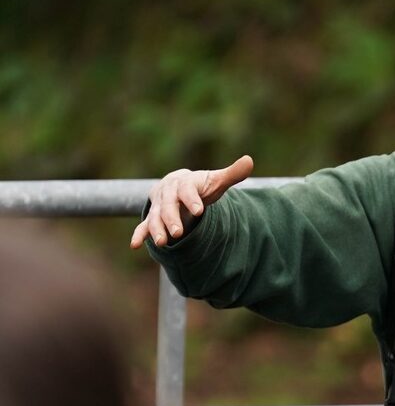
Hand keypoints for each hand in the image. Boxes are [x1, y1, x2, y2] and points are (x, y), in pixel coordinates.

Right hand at [130, 155, 253, 248]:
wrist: (178, 186)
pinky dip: (139, 234)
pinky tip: (134, 245)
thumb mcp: (216, 180)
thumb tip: (249, 160)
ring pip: (155, 217)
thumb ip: (232, 173)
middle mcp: (168, 193)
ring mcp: (158, 206)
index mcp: (185, 182)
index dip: (192, 199)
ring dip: (156, 229)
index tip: (199, 211)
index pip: (187, 189)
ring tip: (162, 243)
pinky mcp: (152, 217)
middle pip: (168, 205)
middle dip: (172, 219)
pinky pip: (143, 225)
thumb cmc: (201, 185)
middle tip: (178, 234)